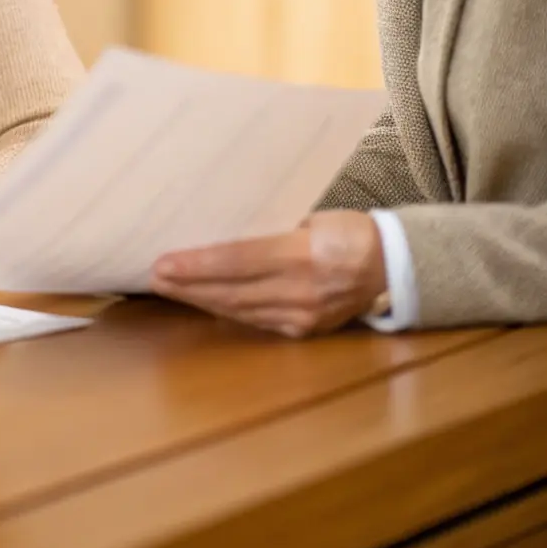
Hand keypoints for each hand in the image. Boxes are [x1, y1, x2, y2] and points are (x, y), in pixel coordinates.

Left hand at [150, 211, 386, 337]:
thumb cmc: (347, 230)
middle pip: (232, 290)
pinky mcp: (303, 330)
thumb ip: (270, 227)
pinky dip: (225, 310)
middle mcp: (302, 290)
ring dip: (200, 299)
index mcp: (305, 253)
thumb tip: (220, 228)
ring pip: (238, 310)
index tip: (165, 262)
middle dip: (189, 285)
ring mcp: (303, 316)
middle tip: (154, 276)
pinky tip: (203, 301)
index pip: (239, 260)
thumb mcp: (311, 216)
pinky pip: (254, 321)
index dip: (198, 264)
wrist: (392, 266)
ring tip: (169, 288)